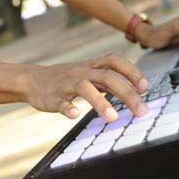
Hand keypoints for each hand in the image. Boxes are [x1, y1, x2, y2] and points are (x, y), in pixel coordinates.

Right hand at [22, 53, 148, 121]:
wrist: (33, 79)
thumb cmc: (68, 78)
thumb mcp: (89, 73)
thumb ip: (110, 80)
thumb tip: (139, 90)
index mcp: (91, 66)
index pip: (114, 60)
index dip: (131, 71)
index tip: (145, 86)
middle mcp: (81, 72)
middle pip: (106, 76)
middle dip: (126, 93)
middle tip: (141, 110)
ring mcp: (66, 84)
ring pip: (84, 88)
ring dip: (100, 102)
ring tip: (112, 118)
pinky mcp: (52, 97)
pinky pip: (60, 102)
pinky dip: (67, 108)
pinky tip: (75, 115)